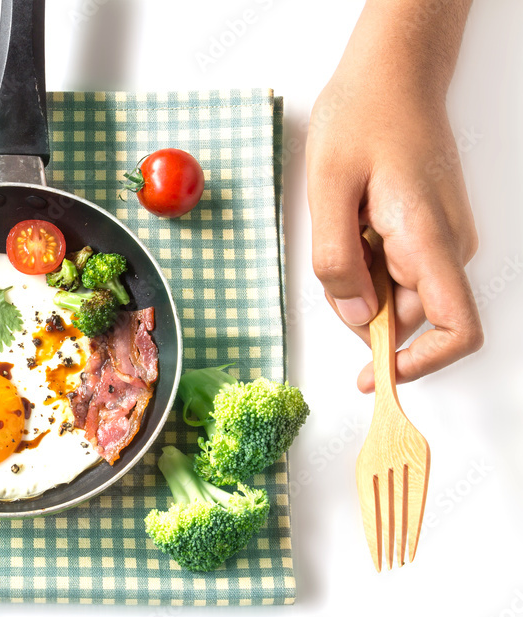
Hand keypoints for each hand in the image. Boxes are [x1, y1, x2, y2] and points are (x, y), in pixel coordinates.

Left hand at [306, 0, 481, 392]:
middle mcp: (446, 246)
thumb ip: (336, 256)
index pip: (456, 329)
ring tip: (342, 226)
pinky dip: (365, 263)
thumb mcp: (328, 185)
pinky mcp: (428, 231)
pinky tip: (351, 223)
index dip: (418, 365)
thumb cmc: (363, 116)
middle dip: (362, 312)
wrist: (392, 73)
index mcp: (429, 239)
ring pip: (398, 295)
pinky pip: (395, 270)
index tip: (373, 375)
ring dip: (359, 283)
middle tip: (330, 264)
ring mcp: (440, 239)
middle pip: (410, 318)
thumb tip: (354, 314)